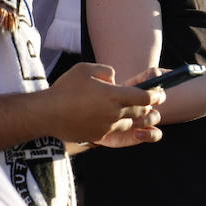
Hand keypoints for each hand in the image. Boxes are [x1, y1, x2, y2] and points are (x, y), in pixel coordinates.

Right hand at [46, 63, 162, 144]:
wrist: (46, 114)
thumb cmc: (65, 89)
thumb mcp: (85, 69)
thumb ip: (106, 71)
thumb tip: (115, 79)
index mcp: (115, 96)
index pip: (145, 97)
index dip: (155, 95)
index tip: (159, 92)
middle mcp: (115, 113)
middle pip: (140, 111)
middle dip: (146, 106)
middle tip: (150, 101)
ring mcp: (107, 127)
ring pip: (128, 122)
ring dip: (131, 116)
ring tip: (127, 108)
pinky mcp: (99, 136)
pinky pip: (113, 130)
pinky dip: (115, 124)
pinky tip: (107, 116)